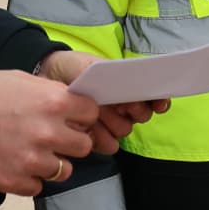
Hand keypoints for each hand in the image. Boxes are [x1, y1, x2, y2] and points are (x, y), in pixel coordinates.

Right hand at [0, 69, 99, 195]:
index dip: (82, 116)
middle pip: (84, 146)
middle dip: (71, 142)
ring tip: (28, 151)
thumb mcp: (21, 80)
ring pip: (64, 170)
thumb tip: (70, 105)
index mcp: (54, 101)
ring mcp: (33, 160)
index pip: (92, 113)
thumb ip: (50, 94)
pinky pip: (38, 186)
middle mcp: (49, 132)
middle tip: (51, 137)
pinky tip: (13, 163)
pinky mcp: (16, 182)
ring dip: (51, 162)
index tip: (71, 118)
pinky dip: (29, 178)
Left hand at [38, 50, 169, 154]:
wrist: (49, 79)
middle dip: (133, 110)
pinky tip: (89, 129)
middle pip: (143, 116)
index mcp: (129, 86)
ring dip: (113, 122)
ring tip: (98, 113)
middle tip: (120, 103)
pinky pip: (109, 145)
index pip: (155, 96)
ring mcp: (111, 122)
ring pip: (125, 130)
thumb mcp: (93, 65)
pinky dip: (100, 137)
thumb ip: (112, 72)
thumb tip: (129, 84)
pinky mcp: (97, 137)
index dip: (160, 100)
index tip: (158, 104)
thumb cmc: (75, 69)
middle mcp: (124, 105)